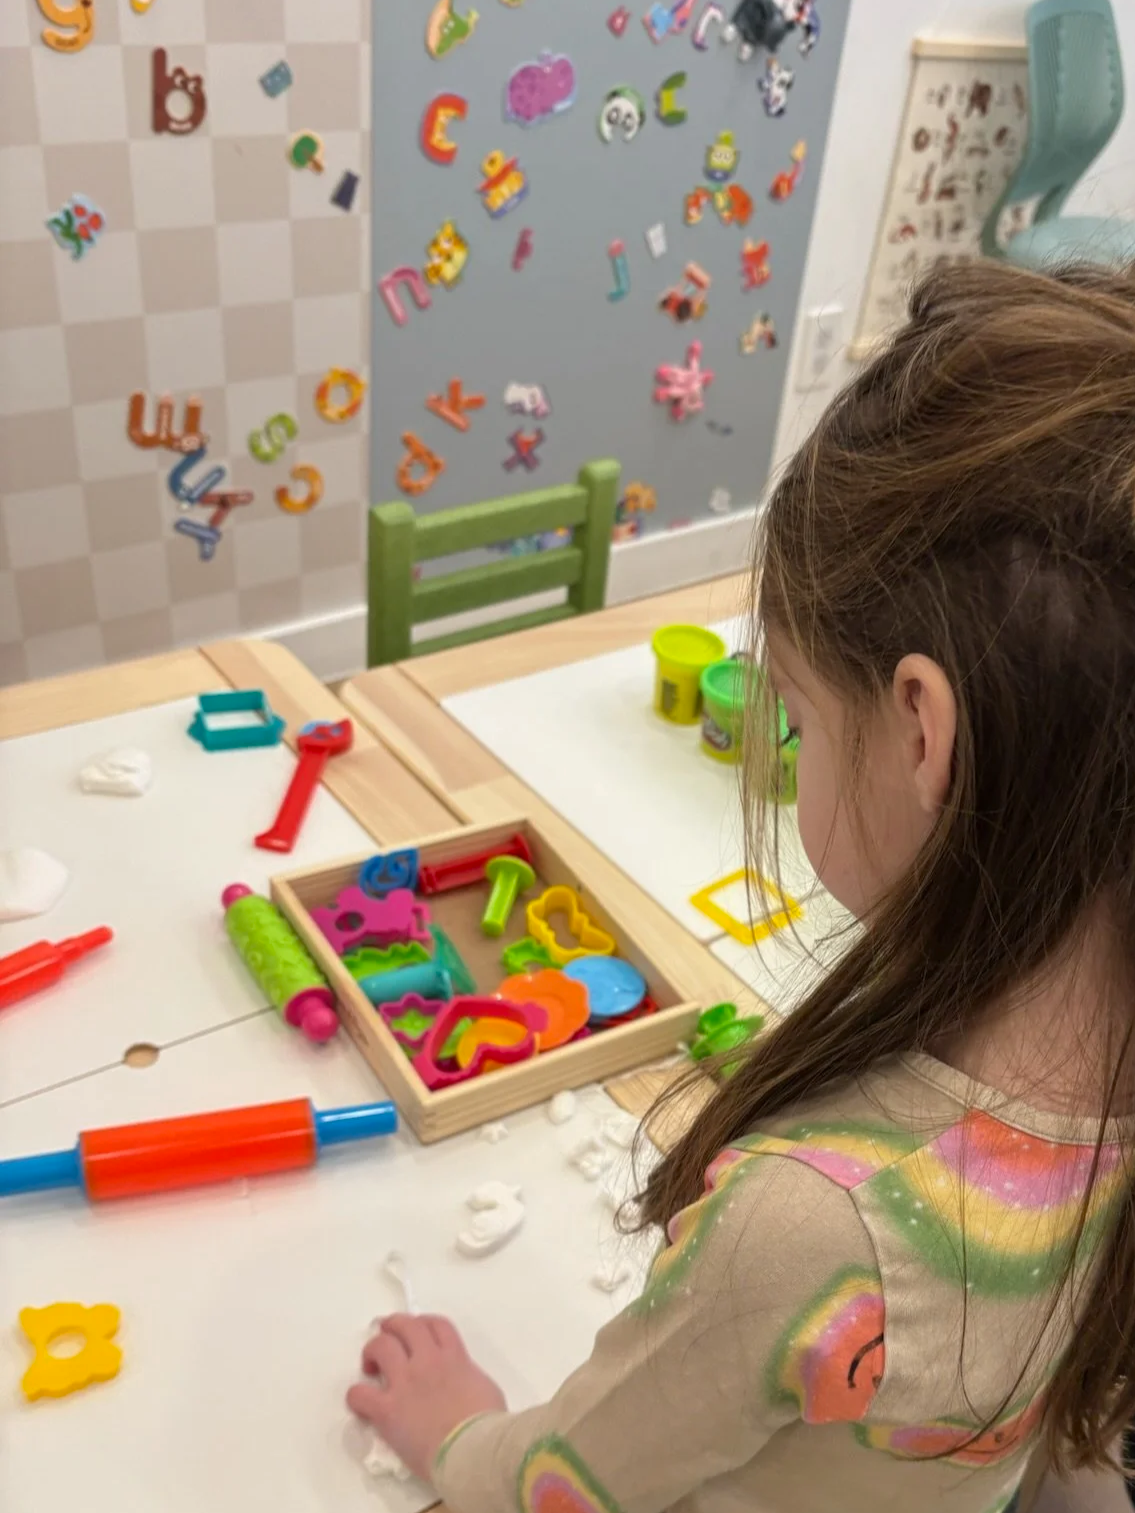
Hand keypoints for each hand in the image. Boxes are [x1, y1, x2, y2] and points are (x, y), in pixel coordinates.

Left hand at [346, 1314, 506, 1481]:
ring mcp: (404, 1382)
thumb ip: (467, 1376)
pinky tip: (361, 1401)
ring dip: (372, 1350)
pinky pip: (360, 1394)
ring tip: (370, 1365)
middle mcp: (427, 1361)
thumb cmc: (486, 1426)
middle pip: (404, 1326)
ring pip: (380, 1347)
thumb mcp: (485, 1388)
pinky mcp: (387, 1409)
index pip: (435, 1324)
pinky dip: (356, 1395)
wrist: (471, 1451)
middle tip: (386, 1336)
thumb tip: (459, 1380)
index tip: (416, 1332)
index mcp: (454, 1357)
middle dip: (392, 1326)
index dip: (422, 1323)